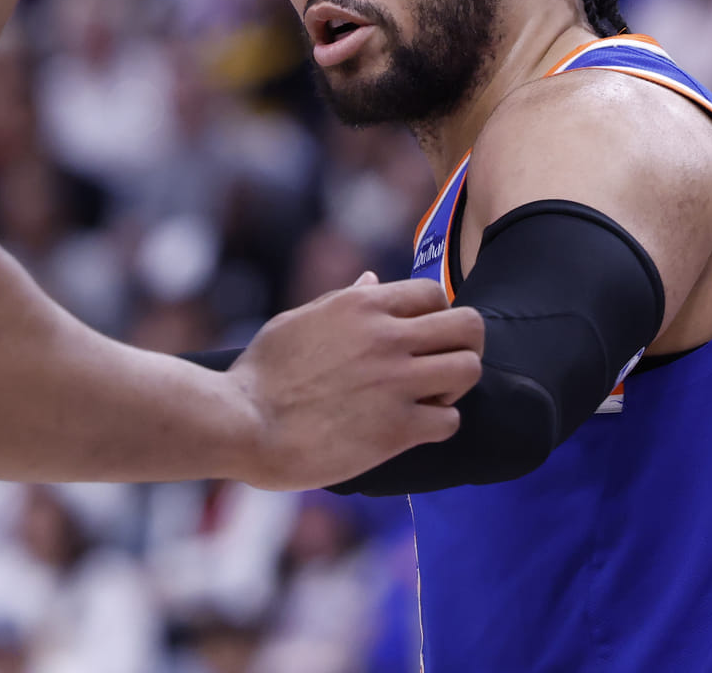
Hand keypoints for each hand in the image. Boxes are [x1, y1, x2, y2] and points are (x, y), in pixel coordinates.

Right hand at [227, 276, 482, 490]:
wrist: (242, 423)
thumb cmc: (260, 374)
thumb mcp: (296, 322)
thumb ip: (341, 301)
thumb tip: (372, 281)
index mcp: (360, 305)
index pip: (433, 293)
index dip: (435, 316)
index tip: (420, 338)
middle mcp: (385, 337)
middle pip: (469, 325)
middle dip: (463, 345)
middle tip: (441, 365)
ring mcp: (395, 382)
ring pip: (469, 370)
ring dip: (455, 386)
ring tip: (428, 398)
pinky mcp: (396, 429)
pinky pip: (450, 421)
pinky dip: (437, 425)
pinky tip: (411, 429)